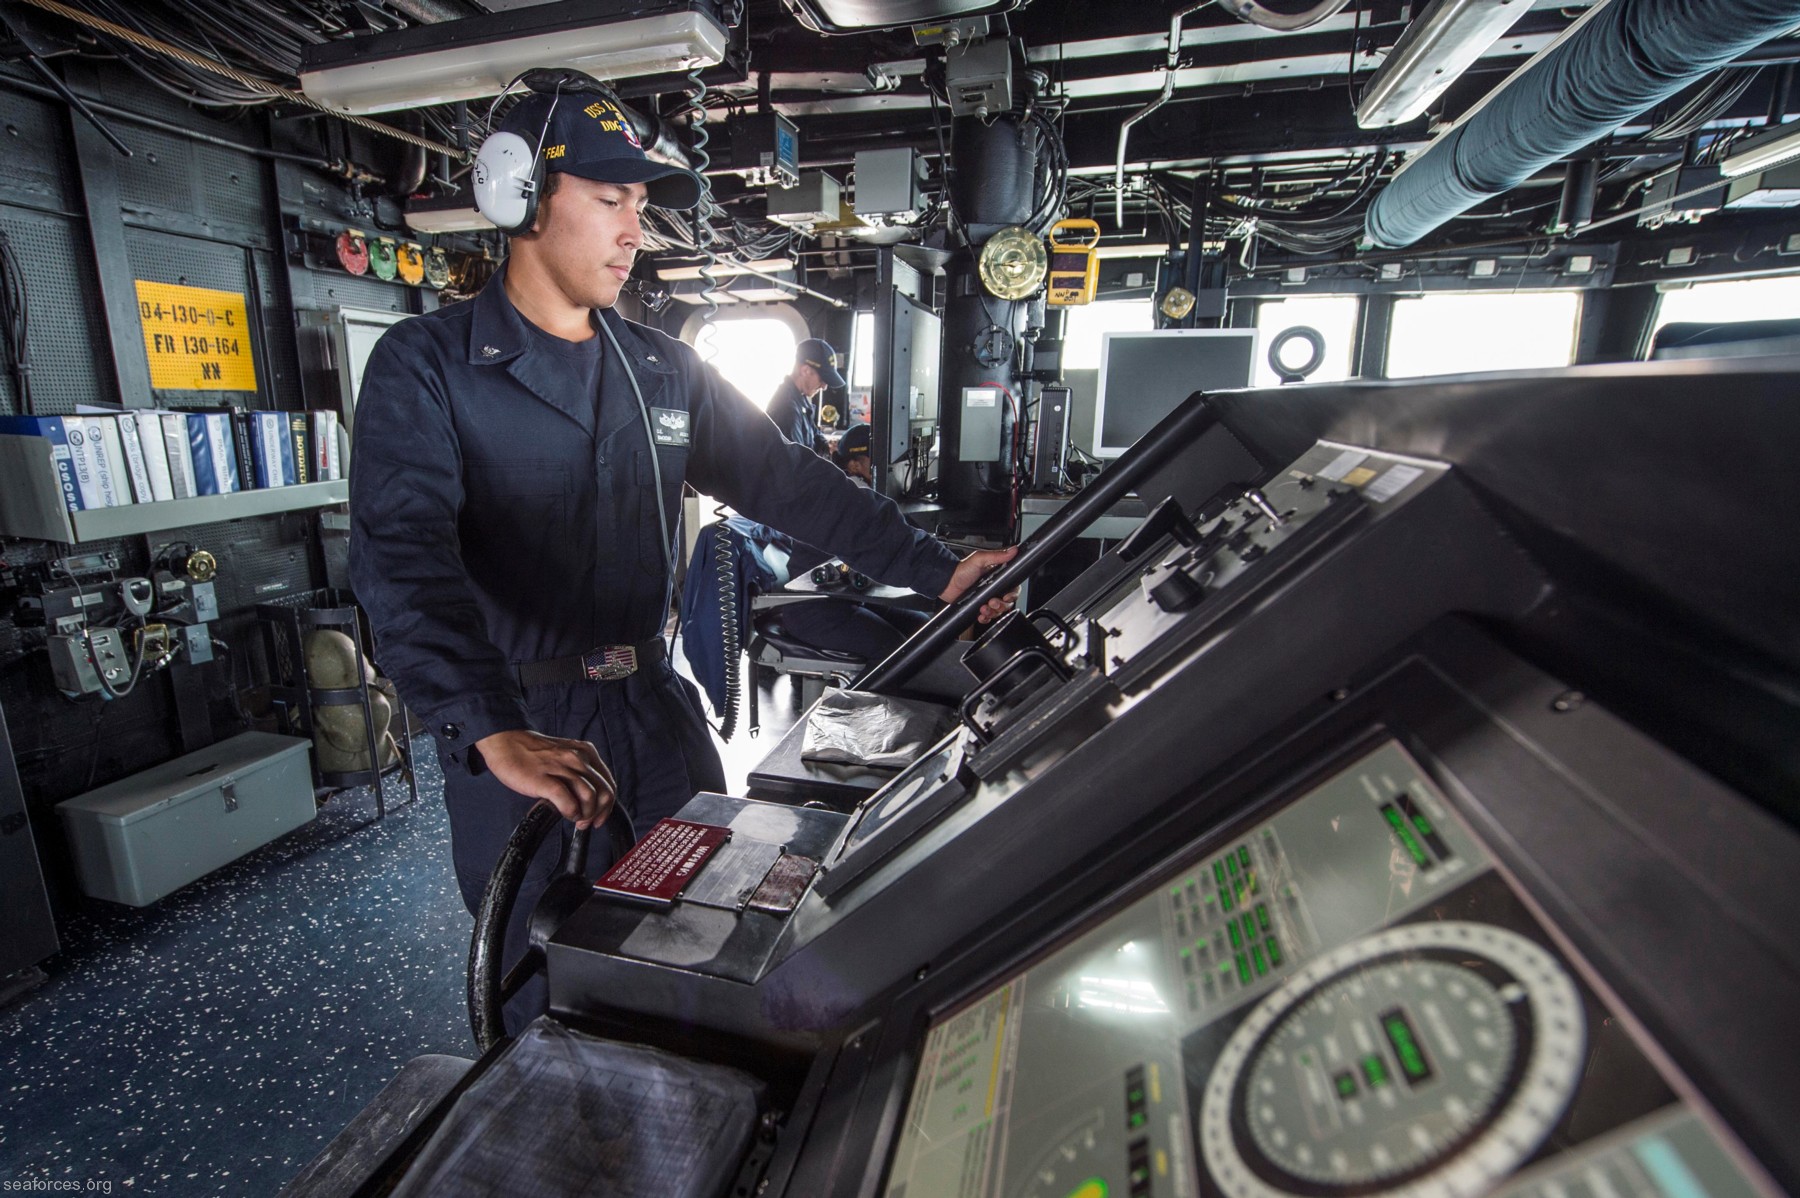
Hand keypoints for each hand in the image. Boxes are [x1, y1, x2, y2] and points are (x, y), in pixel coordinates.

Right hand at [475, 729, 615, 828]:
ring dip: (585, 814)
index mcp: (585, 753)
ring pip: (590, 797)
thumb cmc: (531, 753)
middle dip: (598, 813)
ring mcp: (562, 768)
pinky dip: (571, 812)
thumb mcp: (564, 756)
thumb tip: (588, 798)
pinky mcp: (545, 779)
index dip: (607, 806)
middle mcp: (578, 758)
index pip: (609, 784)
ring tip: (574, 818)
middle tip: (585, 823)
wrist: (505, 742)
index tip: (599, 818)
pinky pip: (568, 800)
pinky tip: (564, 813)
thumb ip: (578, 772)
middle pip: (604, 792)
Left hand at [939, 546, 1019, 623]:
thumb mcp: (980, 559)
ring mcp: (987, 599)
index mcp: (997, 577)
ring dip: (993, 612)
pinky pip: (989, 617)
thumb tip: (1013, 550)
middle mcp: (994, 588)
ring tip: (984, 607)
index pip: (1013, 588)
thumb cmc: (961, 570)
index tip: (1006, 596)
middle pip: (1008, 602)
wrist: (946, 583)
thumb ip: (997, 556)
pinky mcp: (980, 607)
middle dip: (1001, 605)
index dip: (1012, 594)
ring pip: (999, 611)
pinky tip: (981, 614)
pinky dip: (986, 618)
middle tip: (992, 602)